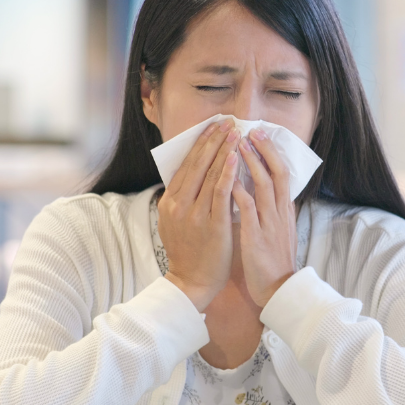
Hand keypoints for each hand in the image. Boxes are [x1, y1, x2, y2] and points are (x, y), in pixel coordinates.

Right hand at [158, 119, 240, 310]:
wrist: (191, 282)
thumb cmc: (189, 252)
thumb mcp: (177, 221)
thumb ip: (184, 199)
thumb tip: (195, 176)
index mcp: (169, 202)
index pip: (186, 164)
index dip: (200, 143)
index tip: (213, 126)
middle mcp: (178, 204)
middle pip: (197, 164)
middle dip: (213, 140)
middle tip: (227, 121)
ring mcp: (194, 214)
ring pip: (209, 175)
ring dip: (223, 150)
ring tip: (235, 133)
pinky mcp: (212, 225)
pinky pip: (220, 194)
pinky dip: (227, 174)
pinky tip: (235, 158)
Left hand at [232, 128, 297, 307]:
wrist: (278, 289)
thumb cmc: (272, 261)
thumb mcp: (276, 231)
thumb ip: (269, 210)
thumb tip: (258, 191)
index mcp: (284, 211)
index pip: (282, 174)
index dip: (271, 153)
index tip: (259, 135)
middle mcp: (280, 213)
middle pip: (276, 173)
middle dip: (264, 150)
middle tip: (251, 130)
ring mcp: (270, 223)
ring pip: (264, 186)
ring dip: (251, 163)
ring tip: (239, 145)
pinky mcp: (257, 236)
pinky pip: (248, 209)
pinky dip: (239, 192)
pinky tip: (228, 179)